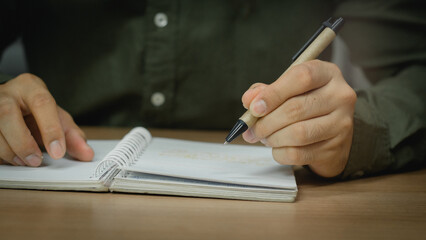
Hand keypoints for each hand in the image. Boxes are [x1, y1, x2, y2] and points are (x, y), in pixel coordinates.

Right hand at [0, 73, 93, 166]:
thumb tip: (86, 154)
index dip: (50, 129)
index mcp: (30, 87)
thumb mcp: (57, 117)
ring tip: (25, 161)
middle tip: (37, 160)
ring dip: (9, 151)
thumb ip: (72, 136)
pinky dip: (0, 154)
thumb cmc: (35, 110)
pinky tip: (11, 158)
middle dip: (23, 142)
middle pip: (8, 115)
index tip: (58, 152)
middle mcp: (6, 93)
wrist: (11, 101)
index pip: (42, 103)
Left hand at [241, 60, 356, 176]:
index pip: (301, 77)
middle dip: (266, 122)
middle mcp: (340, 96)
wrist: (332, 132)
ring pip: (298, 134)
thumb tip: (249, 100)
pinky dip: (280, 153)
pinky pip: (299, 154)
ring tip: (265, 137)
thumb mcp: (288, 89)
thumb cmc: (305, 104)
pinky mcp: (335, 148)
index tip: (254, 107)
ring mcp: (342, 123)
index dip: (274, 93)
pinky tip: (277, 148)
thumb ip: (265, 91)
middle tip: (251, 130)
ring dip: (272, 138)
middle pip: (296, 108)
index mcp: (327, 73)